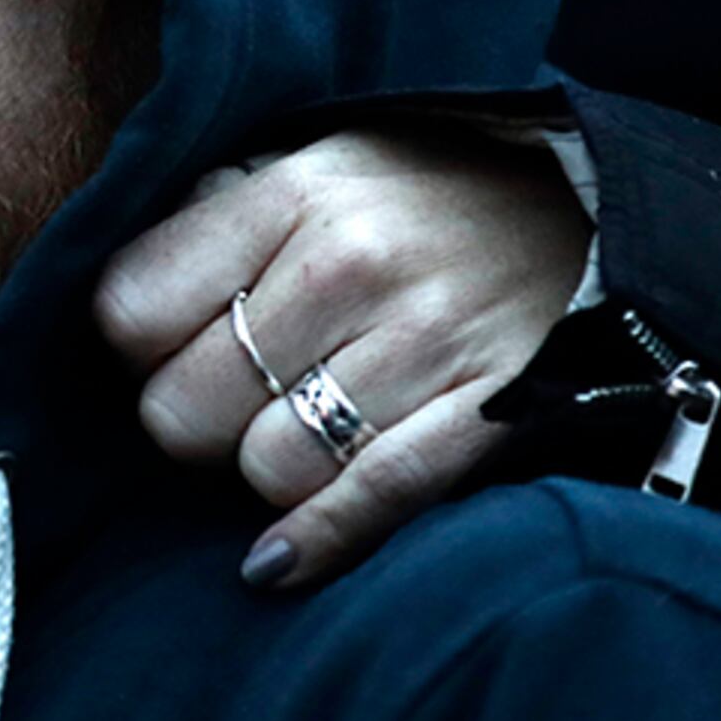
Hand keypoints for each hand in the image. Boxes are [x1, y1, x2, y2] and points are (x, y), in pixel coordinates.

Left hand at [93, 119, 588, 590]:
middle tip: (225, 404)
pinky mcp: (486, 414)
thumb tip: (125, 304)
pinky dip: (313, 540)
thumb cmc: (423, 194)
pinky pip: (368, 500)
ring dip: (265, 470)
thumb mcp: (316, 161)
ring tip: (295, 433)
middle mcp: (351, 264)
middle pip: (186, 406)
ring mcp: (422, 345)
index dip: (132, 346)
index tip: (158, 348)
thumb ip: (218, 216)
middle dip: (190, 421)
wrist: (596, 207)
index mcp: (292, 192)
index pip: (133, 308)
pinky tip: (277, 558)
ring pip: (267, 468)